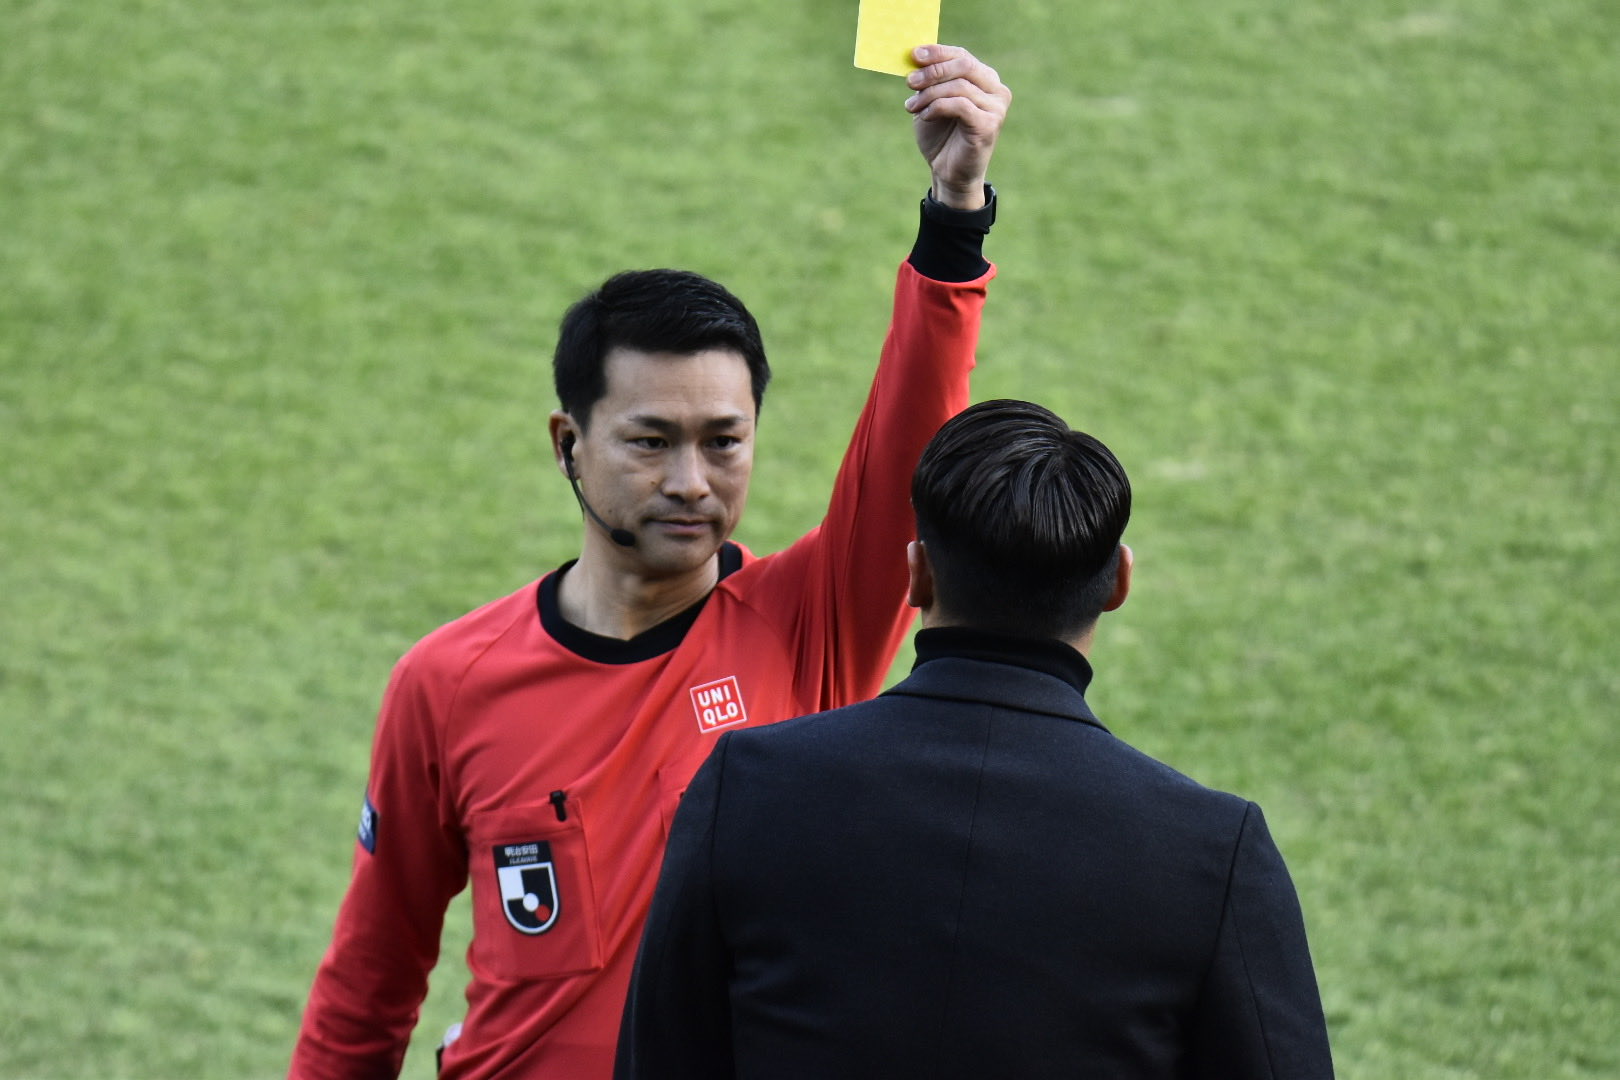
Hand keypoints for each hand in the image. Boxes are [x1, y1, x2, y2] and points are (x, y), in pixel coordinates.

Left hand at [905, 45, 1010, 210]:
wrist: (948, 173)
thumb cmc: (941, 136)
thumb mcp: (931, 101)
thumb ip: (929, 79)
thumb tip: (915, 55)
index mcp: (985, 79)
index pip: (962, 55)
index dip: (938, 53)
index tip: (914, 55)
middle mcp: (996, 90)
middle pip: (963, 65)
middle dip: (932, 71)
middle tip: (909, 82)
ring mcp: (996, 108)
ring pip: (958, 86)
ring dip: (929, 94)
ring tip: (911, 106)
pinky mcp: (989, 124)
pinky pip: (960, 105)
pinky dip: (937, 107)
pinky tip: (924, 117)